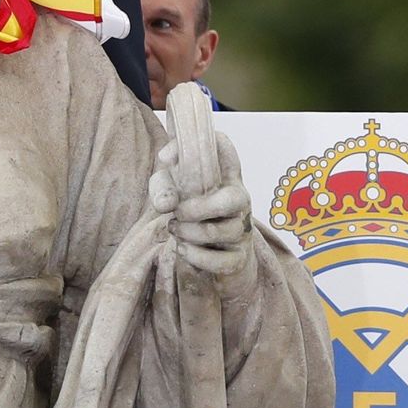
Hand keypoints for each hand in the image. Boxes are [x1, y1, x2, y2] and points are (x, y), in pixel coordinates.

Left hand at [150, 130, 255, 288]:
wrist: (213, 258)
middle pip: (233, 199)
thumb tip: (167, 203)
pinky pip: (221, 261)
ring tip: (175, 229)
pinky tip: (183, 249)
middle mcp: (240, 202)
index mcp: (226, 178)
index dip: (210, 145)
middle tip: (177, 212)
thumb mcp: (171, 191)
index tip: (177, 155)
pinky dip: (196, 256)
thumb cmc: (191, 213)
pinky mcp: (239, 259)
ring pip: (221, 231)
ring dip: (189, 232)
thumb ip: (164, 187)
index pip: (227, 152)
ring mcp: (243, 231)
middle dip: (199, 207)